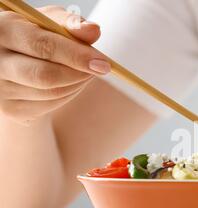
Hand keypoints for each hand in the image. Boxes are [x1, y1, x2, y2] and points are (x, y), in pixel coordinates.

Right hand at [0, 6, 109, 122]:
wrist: (10, 59)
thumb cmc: (33, 34)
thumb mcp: (46, 22)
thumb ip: (70, 23)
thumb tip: (94, 30)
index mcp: (1, 31)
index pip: (43, 46)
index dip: (77, 55)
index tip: (103, 62)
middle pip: (46, 76)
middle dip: (80, 73)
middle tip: (101, 68)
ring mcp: (0, 90)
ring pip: (52, 93)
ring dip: (78, 83)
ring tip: (85, 71)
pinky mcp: (12, 110)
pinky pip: (51, 105)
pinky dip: (69, 94)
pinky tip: (71, 82)